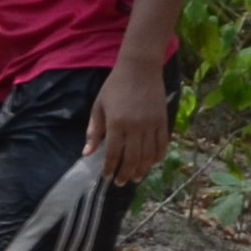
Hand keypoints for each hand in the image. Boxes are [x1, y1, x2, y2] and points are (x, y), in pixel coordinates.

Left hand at [88, 57, 173, 183]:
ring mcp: (151, 124)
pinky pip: (162, 144)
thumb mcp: (99, 106)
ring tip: (136, 178)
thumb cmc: (115, 86)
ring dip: (142, 169)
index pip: (113, 152)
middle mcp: (135, 126)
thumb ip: (94, 131)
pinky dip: (157, 156)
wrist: (140, 68)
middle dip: (126, 174)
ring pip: (148, 155)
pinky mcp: (163, 121)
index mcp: (117, 123)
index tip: (106, 176)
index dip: (109, 167)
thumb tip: (87, 153)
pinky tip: (151, 163)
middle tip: (121, 182)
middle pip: (132, 158)